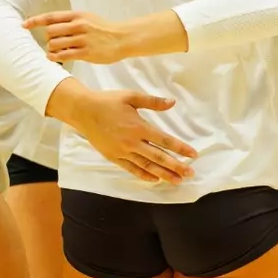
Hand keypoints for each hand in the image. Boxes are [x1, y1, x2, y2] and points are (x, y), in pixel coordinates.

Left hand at [26, 10, 139, 63]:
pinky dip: (55, 57)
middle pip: (50, 32)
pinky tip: (55, 57)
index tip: (24, 25)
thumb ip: (70, 21)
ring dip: (51, 49)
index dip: (35, 21)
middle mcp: (78, 25)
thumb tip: (50, 26)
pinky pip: (63, 55)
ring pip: (54, 44)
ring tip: (55, 52)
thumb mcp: (87, 18)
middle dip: (48, 38)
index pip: (51, 17)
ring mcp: (82, 39)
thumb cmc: (104, 29)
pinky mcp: (86, 53)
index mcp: (77, 15)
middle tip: (53, 43)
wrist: (122, 38)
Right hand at [56, 84, 198, 185]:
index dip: (180, 148)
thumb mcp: (131, 96)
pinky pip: (131, 169)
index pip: (164, 140)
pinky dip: (144, 175)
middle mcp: (132, 142)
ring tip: (177, 181)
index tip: (193, 155)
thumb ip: (153, 101)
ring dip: (163, 174)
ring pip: (146, 166)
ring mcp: (122, 152)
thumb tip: (172, 102)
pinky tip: (155, 179)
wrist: (83, 111)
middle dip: (176, 166)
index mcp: (138, 127)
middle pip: (158, 157)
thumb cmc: (108, 102)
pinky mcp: (114, 157)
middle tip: (190, 174)